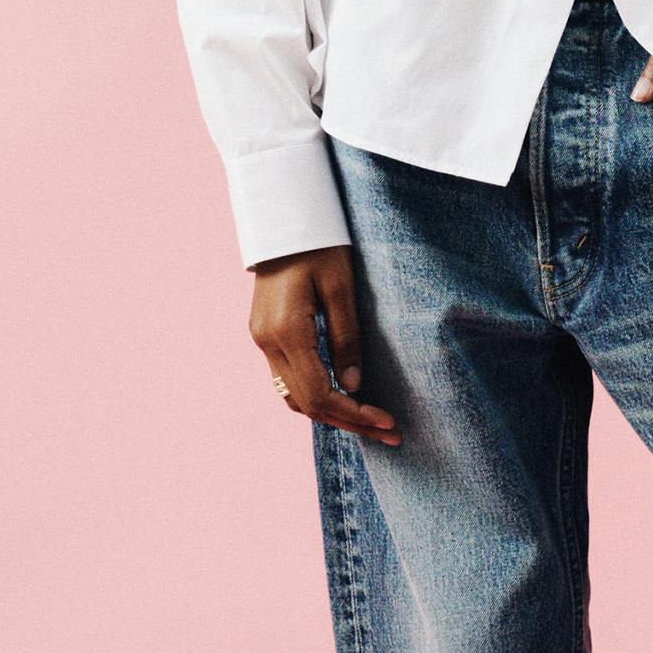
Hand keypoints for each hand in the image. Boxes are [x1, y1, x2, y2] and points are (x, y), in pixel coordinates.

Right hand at [249, 246, 400, 443]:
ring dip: (332, 414)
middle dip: (349, 422)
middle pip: (307, 404)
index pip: (320, 394)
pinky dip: (316, 396)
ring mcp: (261, 340)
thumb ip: (347, 338)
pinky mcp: (264, 335)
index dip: (355, 415)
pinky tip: (344, 399)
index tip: (388, 422)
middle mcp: (267, 342)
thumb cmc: (318, 246)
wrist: (282, 219)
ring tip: (371, 423)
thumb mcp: (342, 287)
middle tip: (390, 433)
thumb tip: (355, 386)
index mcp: (287, 331)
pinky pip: (289, 380)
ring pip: (294, 397)